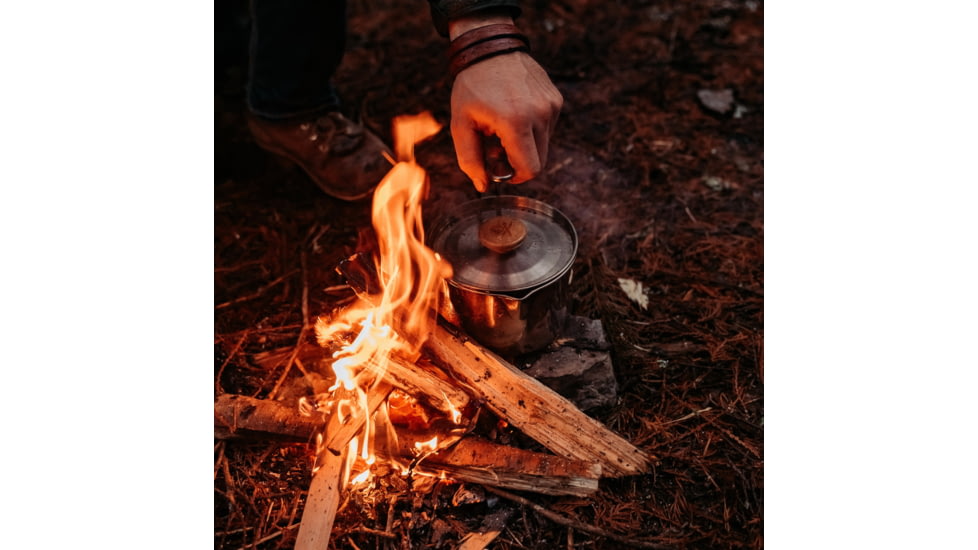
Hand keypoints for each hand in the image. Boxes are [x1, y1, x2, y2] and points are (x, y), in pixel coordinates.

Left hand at [449, 45, 562, 191]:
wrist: (490, 48)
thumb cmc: (471, 87)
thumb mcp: (460, 125)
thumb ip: (470, 160)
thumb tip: (483, 186)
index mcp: (515, 122)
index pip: (530, 169)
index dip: (516, 177)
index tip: (501, 171)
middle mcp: (540, 114)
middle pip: (539, 161)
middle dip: (518, 163)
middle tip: (496, 150)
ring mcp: (551, 105)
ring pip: (544, 146)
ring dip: (524, 145)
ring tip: (502, 128)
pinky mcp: (556, 99)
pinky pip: (547, 128)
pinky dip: (532, 129)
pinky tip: (514, 113)